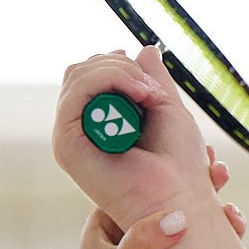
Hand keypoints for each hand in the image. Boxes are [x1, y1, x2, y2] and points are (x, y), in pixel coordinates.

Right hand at [54, 44, 218, 230]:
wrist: (181, 200)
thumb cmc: (181, 165)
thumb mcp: (167, 108)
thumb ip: (151, 78)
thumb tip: (143, 49)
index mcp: (99, 123)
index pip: (91, 74)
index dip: (117, 65)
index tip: (151, 84)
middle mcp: (81, 130)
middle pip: (80, 70)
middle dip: (120, 66)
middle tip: (153, 92)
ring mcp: (71, 138)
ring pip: (77, 75)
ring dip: (118, 72)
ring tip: (150, 96)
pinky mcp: (67, 146)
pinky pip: (75, 93)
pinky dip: (107, 80)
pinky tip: (138, 95)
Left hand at [69, 147, 246, 248]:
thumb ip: (143, 244)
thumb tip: (180, 217)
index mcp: (106, 232)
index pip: (132, 190)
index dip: (154, 170)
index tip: (177, 153)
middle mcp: (135, 242)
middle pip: (167, 201)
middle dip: (190, 183)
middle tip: (214, 164)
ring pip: (191, 224)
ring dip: (210, 207)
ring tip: (226, 189)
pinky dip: (224, 237)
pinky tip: (237, 224)